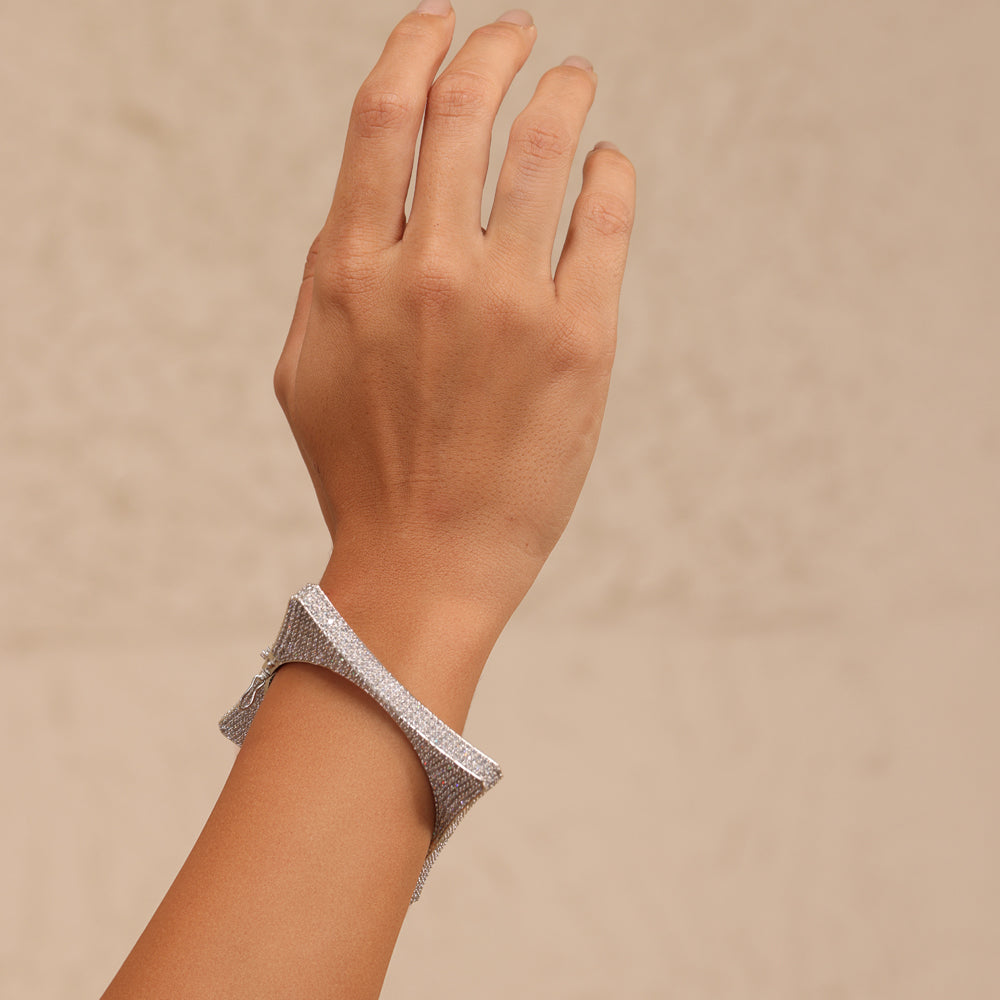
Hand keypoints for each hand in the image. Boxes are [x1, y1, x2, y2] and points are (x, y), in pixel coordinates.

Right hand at [273, 4, 634, 719]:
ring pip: (544, 148)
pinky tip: (607, 162)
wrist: (427, 562)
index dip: (416, 48)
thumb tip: (362, 198)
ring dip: (562, 92)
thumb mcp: (305, 369)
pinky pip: (602, 222)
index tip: (441, 23)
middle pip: (464, 111)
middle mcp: (427, 271)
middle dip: (494, 50)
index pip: (385, 115)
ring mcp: (508, 304)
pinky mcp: (580, 342)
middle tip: (518, 35)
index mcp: (349, 271)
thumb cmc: (363, 470)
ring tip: (573, 77)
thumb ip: (326, 275)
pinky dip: (609, 173)